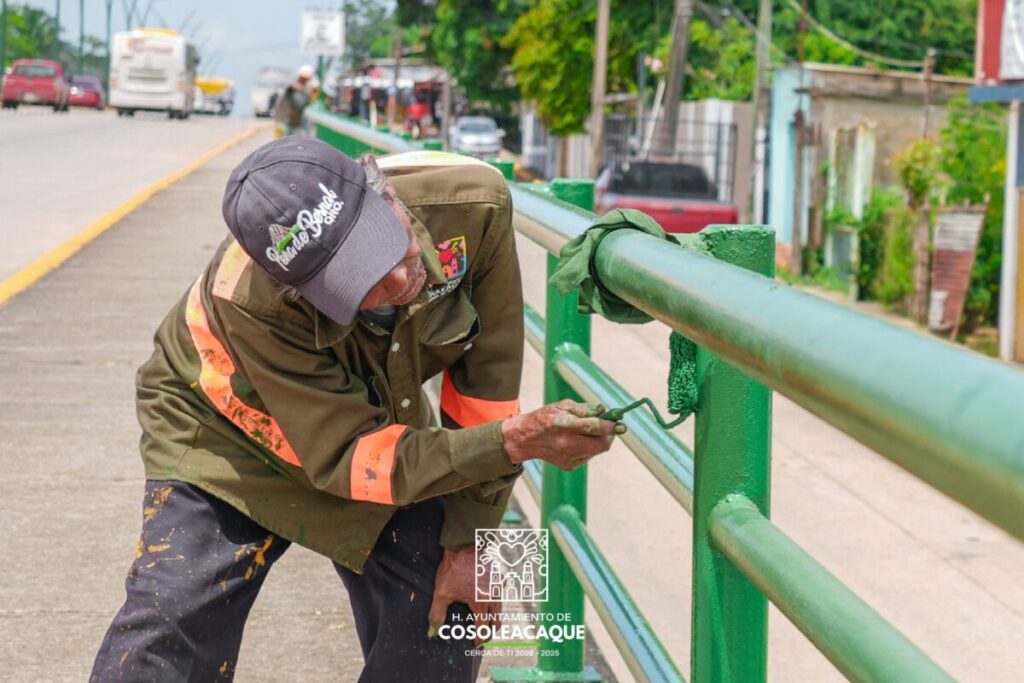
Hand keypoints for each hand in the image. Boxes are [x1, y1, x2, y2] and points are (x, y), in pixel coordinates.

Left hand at [427, 547, 498, 645]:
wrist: (464, 546)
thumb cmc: (453, 569)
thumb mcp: (442, 592)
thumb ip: (437, 614)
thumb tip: (433, 630)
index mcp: (481, 604)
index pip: (483, 628)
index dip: (480, 638)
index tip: (476, 644)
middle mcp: (493, 597)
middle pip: (497, 620)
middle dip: (491, 630)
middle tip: (485, 635)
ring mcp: (498, 586)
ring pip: (500, 606)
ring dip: (495, 616)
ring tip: (488, 620)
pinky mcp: (498, 576)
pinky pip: (501, 591)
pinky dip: (497, 599)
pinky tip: (492, 597)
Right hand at [501, 400, 624, 469]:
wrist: (525, 440)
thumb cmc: (545, 418)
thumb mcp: (561, 406)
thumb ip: (584, 409)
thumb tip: (603, 410)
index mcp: (563, 425)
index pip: (592, 427)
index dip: (609, 426)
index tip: (622, 425)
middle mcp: (566, 444)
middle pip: (600, 444)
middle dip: (610, 435)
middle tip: (612, 426)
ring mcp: (568, 458)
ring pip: (596, 450)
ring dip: (599, 439)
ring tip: (588, 431)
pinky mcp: (569, 466)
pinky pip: (588, 455)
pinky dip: (589, 447)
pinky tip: (576, 441)